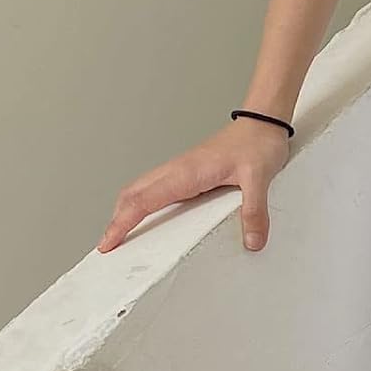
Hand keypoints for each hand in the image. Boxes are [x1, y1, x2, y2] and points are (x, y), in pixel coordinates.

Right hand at [97, 117, 290, 254]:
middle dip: (115, 220)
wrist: (262, 124)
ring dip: (125, 211)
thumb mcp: (259, 179)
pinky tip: (148, 219)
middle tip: (107, 247)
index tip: (108, 242)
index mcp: (186, 173)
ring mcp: (180, 172)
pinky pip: (156, 190)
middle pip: (132, 194)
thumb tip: (251, 242)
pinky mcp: (188, 175)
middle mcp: (177, 171)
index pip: (143, 199)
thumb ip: (254, 212)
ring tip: (120, 236)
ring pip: (140, 190)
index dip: (122, 222)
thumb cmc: (257, 144)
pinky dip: (142, 205)